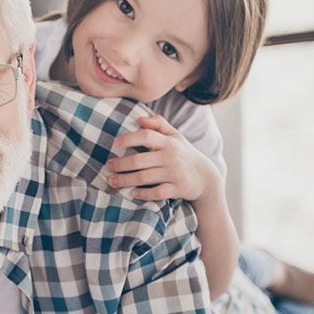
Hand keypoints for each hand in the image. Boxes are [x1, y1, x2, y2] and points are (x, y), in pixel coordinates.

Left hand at [106, 114, 220, 201]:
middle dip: (121, 164)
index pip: (146, 136)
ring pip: (144, 178)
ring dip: (125, 180)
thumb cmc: (184, 154)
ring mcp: (174, 174)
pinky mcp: (177, 189)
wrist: (205, 177)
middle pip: (139, 160)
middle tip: (108, 166)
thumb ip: (159, 124)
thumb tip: (140, 119)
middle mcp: (171, 157)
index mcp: (168, 142)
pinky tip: (133, 193)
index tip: (116, 143)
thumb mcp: (175, 136)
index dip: (130, 138)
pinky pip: (157, 193)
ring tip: (112, 181)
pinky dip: (144, 193)